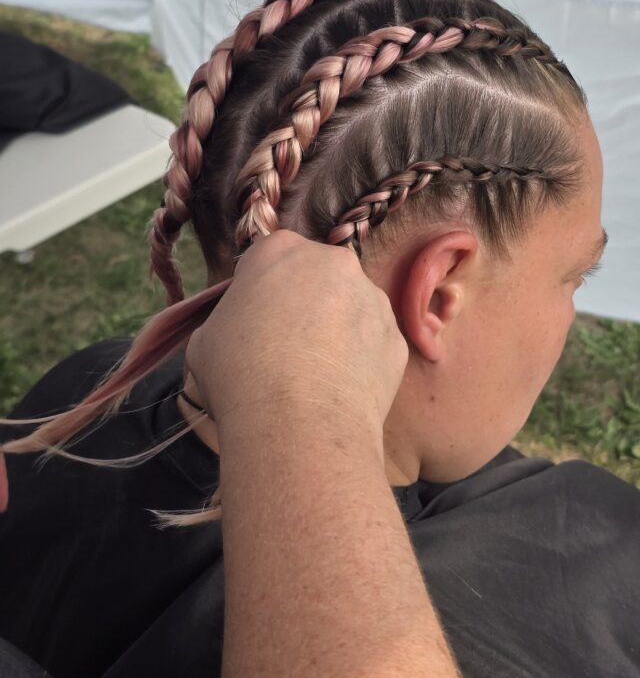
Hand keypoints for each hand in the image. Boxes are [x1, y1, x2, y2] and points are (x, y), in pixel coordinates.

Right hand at [184, 230, 408, 442]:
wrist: (300, 427)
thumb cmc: (241, 378)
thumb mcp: (205, 340)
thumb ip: (230, 317)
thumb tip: (244, 328)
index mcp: (280, 250)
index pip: (268, 259)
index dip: (259, 291)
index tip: (254, 321)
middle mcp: (333, 262)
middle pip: (315, 275)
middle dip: (303, 302)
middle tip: (285, 347)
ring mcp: (373, 297)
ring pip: (350, 306)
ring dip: (336, 329)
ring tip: (315, 374)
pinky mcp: (396, 335)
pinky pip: (373, 342)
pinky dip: (360, 360)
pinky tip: (339, 388)